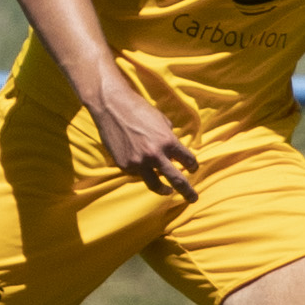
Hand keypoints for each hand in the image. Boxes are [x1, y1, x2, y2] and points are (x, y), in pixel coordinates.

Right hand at [86, 76, 201, 199]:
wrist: (111, 106)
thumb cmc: (139, 109)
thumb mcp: (161, 121)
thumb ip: (169, 137)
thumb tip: (173, 150)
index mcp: (168, 141)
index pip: (188, 160)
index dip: (193, 166)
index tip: (193, 169)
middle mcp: (155, 155)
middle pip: (177, 180)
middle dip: (187, 191)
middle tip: (193, 198)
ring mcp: (138, 162)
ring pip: (155, 185)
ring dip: (164, 190)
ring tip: (168, 191)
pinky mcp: (124, 165)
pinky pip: (137, 174)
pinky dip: (142, 172)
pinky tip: (141, 165)